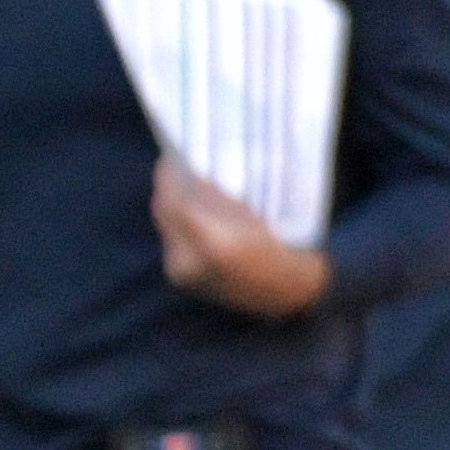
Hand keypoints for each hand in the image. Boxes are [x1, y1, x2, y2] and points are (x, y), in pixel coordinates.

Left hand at [154, 159, 329, 321]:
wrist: (284, 293)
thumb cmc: (277, 248)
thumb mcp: (253, 217)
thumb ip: (218, 199)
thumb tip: (193, 175)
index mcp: (215, 245)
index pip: (179, 203)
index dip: (170, 178)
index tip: (170, 156)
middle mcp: (191, 263)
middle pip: (166, 214)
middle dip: (165, 187)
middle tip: (170, 164)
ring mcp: (181, 273)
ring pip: (165, 226)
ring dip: (168, 203)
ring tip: (175, 181)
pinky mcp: (178, 278)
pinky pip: (170, 240)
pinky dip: (174, 220)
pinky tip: (182, 206)